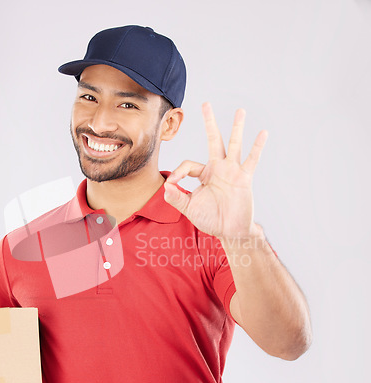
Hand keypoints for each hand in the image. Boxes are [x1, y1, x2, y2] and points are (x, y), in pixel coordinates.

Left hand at [164, 102, 267, 239]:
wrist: (229, 231)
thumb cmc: (210, 219)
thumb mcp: (189, 208)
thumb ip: (176, 197)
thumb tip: (165, 186)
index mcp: (204, 175)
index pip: (188, 164)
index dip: (178, 172)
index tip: (173, 182)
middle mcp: (218, 169)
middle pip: (213, 141)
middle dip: (209, 123)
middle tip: (206, 104)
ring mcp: (232, 171)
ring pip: (233, 145)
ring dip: (236, 128)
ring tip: (240, 111)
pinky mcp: (244, 178)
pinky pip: (251, 160)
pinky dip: (258, 147)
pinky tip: (263, 133)